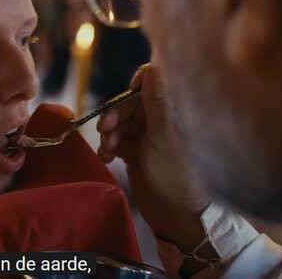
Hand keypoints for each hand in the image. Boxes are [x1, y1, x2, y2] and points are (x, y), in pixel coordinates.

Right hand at [96, 63, 211, 249]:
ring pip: (120, 122)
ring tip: (108, 149)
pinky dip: (109, 147)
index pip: (151, 82)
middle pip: (128, 104)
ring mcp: (147, 136)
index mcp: (173, 110)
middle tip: (105, 130)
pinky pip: (116, 140)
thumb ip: (157, 102)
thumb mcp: (163, 136)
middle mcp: (159, 120)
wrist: (175, 214)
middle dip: (115, 116)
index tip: (123, 100)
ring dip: (110, 133)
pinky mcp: (135, 152)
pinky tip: (108, 158)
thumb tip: (154, 66)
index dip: (135, 86)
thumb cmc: (176, 174)